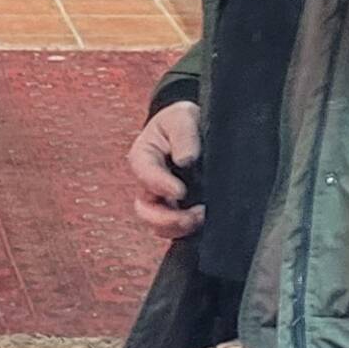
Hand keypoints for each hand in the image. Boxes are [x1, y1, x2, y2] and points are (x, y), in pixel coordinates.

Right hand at [126, 99, 203, 243]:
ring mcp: (163, 199)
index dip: (160, 185)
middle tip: (190, 216)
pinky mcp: (178, 210)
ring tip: (200, 219)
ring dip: (177, 228)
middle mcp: (150, 182)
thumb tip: (186, 159)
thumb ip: (183, 134)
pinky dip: (187, 231)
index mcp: (144, 156)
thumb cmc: (183, 120)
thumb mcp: (182, 116)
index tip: (180, 191)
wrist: (195, 128)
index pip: (145, 173)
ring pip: (159, 225)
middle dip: (165, 219)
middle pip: (145, 209)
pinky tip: (204, 222)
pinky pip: (176, 229)